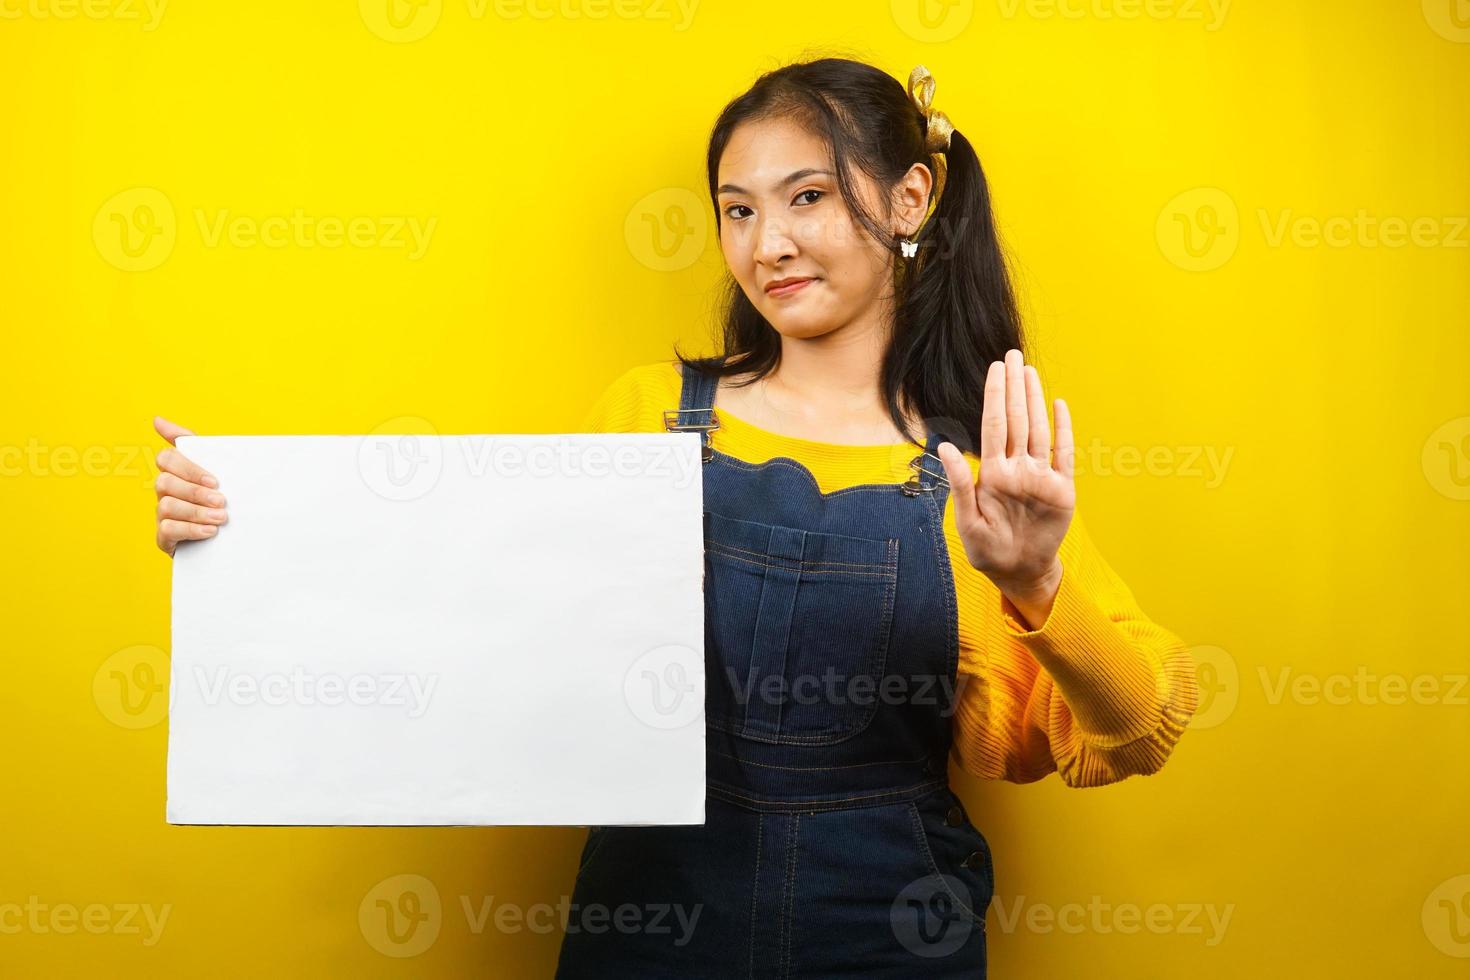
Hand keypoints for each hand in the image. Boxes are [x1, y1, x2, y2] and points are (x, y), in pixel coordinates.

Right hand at [153, 416, 226, 556]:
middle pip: (165, 482)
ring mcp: (162, 514)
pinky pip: (167, 529)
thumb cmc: (217, 497)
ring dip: (197, 512)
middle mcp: (164, 491)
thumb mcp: (215, 468)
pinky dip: (190, 529)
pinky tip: (210, 531)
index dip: (189, 468)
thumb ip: (192, 443)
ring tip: (221, 518)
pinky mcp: (164, 537)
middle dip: (195, 492)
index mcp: (175, 471)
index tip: (214, 480)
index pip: (167, 458)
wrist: (227, 536)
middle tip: (222, 501)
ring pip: (167, 506)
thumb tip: (156, 419)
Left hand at [935, 348, 1074, 599]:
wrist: (1018, 572)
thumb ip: (958, 483)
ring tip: (1030, 372)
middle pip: (1016, 420)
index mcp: (993, 473)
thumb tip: (942, 447)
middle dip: (1014, 387)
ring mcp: (1040, 477)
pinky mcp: (1061, 489)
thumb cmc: (988, 550)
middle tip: (1013, 354)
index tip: (995, 368)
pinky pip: (1065, 454)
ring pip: (1038, 430)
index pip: (993, 426)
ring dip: (1035, 400)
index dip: (994, 396)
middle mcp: (1017, 469)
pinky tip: (1059, 406)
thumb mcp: (967, 520)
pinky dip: (1063, 430)